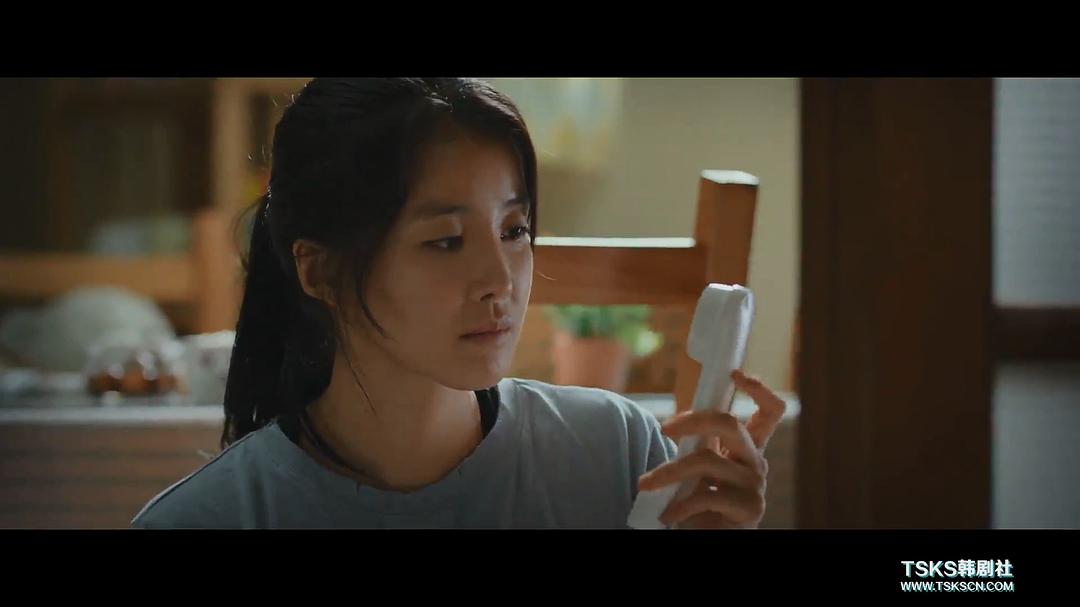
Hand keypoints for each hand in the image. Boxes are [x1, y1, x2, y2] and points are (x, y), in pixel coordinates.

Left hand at [636, 369, 786, 528]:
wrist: (710, 536)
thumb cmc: (704, 501)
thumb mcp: (701, 469)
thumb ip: (699, 445)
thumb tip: (673, 423)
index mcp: (748, 448)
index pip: (770, 413)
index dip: (759, 391)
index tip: (737, 374)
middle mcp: (756, 462)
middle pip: (731, 424)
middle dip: (693, 421)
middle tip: (665, 429)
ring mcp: (755, 485)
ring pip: (706, 460)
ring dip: (668, 471)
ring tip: (646, 484)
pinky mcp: (748, 508)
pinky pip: (706, 496)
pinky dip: (679, 505)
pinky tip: (668, 516)